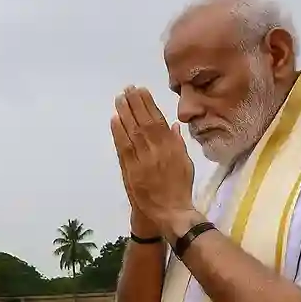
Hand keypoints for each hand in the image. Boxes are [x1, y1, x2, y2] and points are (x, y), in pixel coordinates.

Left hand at [110, 86, 198, 240]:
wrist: (169, 213)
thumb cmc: (179, 188)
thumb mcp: (186, 164)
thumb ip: (178, 144)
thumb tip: (173, 125)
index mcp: (172, 148)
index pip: (158, 121)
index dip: (148, 104)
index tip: (141, 91)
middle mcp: (157, 151)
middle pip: (143, 123)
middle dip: (134, 104)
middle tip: (127, 89)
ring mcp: (142, 161)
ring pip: (132, 132)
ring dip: (125, 114)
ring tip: (119, 99)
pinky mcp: (131, 171)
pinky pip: (123, 148)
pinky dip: (118, 133)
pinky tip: (114, 120)